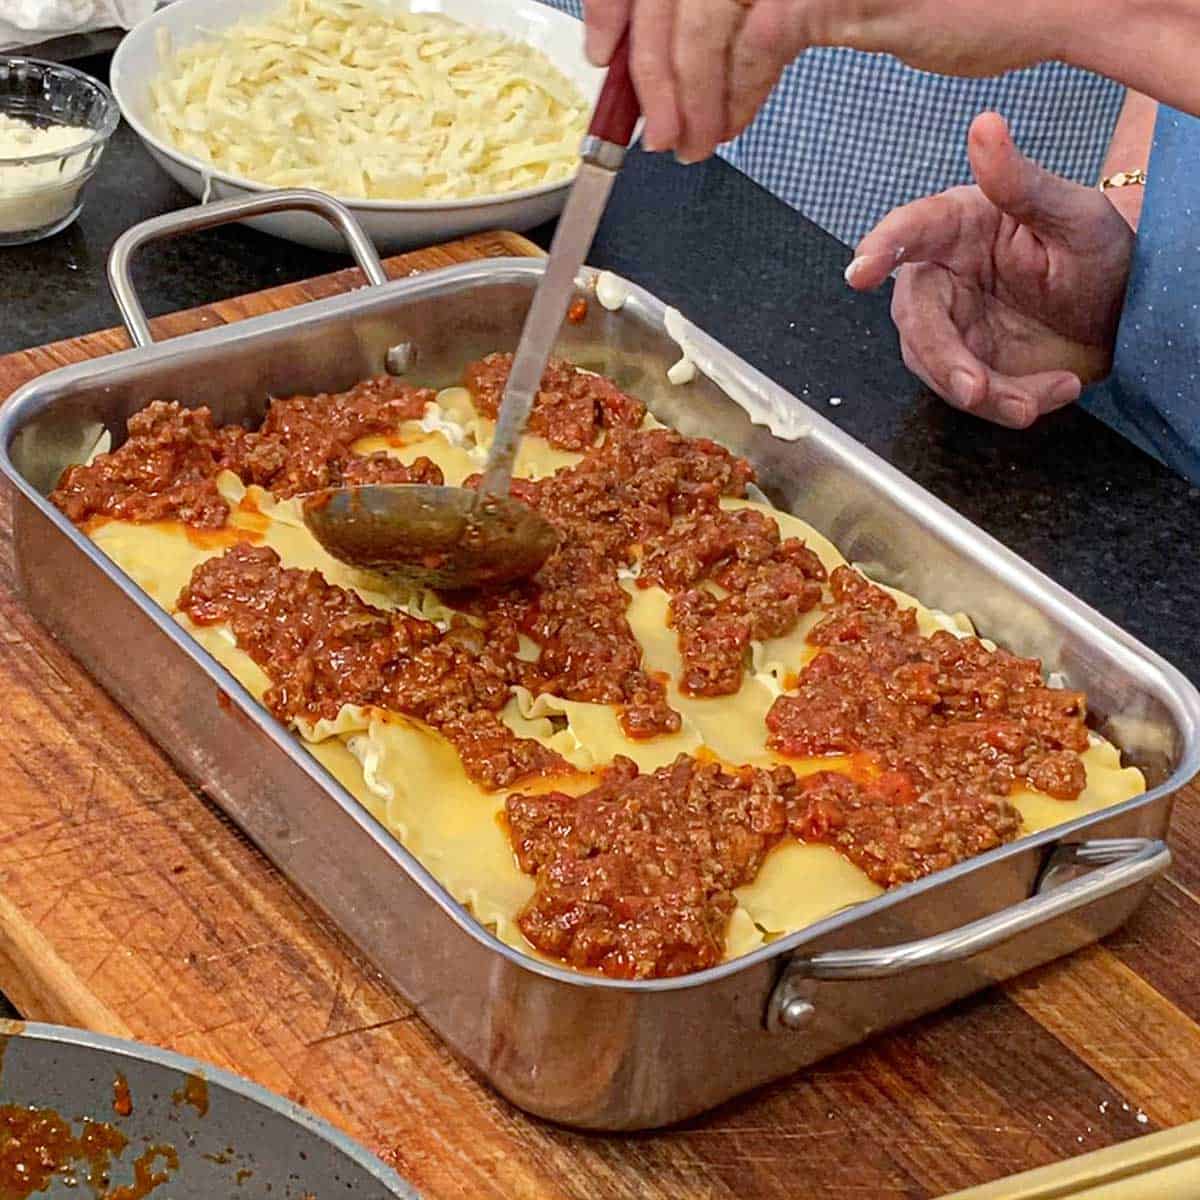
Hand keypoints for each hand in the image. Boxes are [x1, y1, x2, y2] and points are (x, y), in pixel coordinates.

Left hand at [581, 0, 1073, 161]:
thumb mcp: (834, 0)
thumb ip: (765, 14)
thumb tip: (703, 58)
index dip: (624, 3)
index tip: (608, 53)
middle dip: (648, 64)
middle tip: (652, 126)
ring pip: (704, 11)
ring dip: (684, 89)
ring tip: (686, 141)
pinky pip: (759, 37)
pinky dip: (733, 90)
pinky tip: (726, 127)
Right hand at [844, 113, 1134, 428]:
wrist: (1122, 313)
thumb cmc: (1098, 252)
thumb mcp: (1073, 213)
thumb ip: (1021, 181)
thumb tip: (985, 124)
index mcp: (959, 226)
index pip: (910, 232)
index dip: (881, 249)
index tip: (861, 271)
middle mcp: (943, 275)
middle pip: (916, 320)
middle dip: (944, 361)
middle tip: (976, 390)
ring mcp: (951, 324)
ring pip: (938, 367)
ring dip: (985, 394)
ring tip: (1040, 398)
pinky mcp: (965, 365)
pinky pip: (970, 395)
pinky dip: (1011, 403)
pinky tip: (1056, 389)